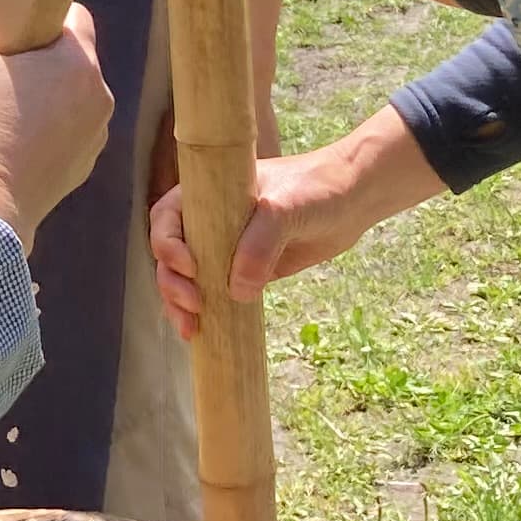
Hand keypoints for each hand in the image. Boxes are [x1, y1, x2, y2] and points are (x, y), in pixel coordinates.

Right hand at [0, 0, 112, 245]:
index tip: (4, 38)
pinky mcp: (80, 172)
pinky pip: (61, 137)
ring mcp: (94, 139)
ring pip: (65, 100)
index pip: (71, 16)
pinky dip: (39, 137)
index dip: (34, 18)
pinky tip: (6, 148)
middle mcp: (100, 98)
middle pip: (66, 62)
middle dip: (32, 64)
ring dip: (37, 101)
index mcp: (80, 63)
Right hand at [148, 110, 446, 332]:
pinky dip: (205, 312)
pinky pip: (215, 292)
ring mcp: (225, 248)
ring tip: (190, 328)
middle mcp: (209, 220)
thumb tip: (238, 291)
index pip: (168, 217)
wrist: (353, 199)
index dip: (167, 243)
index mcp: (208, 194)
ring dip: (179, 303)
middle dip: (172, 282)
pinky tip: (200, 332)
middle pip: (170, 254)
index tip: (188, 265)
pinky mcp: (245, 271)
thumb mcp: (285, 208)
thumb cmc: (316, 188)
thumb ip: (260, 244)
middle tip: (193, 304)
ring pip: (186, 278)